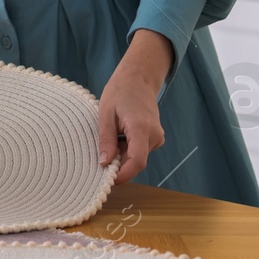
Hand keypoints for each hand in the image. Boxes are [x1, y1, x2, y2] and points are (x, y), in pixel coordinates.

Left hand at [96, 29, 171, 183]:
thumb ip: (106, 140)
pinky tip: (119, 133)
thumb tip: (104, 163)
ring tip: (111, 134)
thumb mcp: (105, 114)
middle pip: (136, 161)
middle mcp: (154, 135)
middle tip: (101, 152)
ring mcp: (157, 137)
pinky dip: (127, 148)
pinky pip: (140, 150)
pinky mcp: (156, 138)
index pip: (137, 162)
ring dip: (121, 154)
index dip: (124, 175)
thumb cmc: (119, 92)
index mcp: (141, 128)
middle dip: (118, 163)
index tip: (108, 180)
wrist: (138, 79)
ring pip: (137, 157)